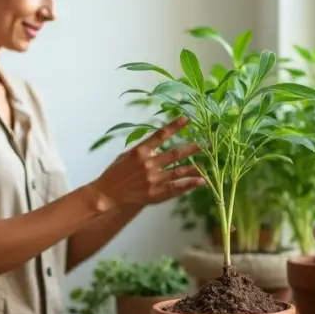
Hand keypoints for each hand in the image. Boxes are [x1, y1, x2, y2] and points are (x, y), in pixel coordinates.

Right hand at [87, 117, 205, 209]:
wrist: (108, 194)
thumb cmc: (115, 173)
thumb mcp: (126, 155)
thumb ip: (143, 149)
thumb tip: (158, 141)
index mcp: (140, 151)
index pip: (160, 135)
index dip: (175, 126)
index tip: (187, 119)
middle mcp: (148, 164)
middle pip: (175, 153)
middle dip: (192, 148)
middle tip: (205, 144)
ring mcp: (153, 179)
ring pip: (179, 171)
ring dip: (194, 167)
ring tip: (205, 164)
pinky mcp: (156, 193)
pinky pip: (177, 187)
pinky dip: (190, 184)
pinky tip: (201, 181)